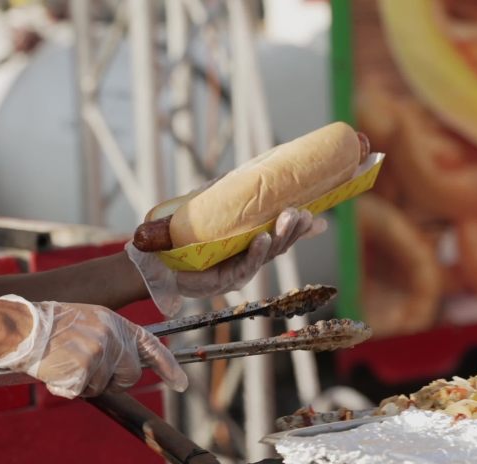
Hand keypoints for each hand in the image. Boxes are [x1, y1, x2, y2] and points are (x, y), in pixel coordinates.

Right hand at [0, 295, 187, 398]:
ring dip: (85, 383)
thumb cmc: (52, 325)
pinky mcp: (85, 369)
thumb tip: (126, 367)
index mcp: (117, 323)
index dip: (169, 367)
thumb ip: (112, 338)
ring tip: (66, 362)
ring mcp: (101, 353)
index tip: (182, 383)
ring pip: (103, 387)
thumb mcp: (90, 320)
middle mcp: (114, 337)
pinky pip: (84, 392)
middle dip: (113, 380)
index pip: (151, 346)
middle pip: (130, 375)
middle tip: (88, 369)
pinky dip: (69, 388)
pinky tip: (58, 370)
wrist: (24, 327)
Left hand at [126, 207, 327, 316]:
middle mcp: (248, 259)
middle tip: (305, 213)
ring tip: (291, 218)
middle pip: (279, 245)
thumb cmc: (183, 238)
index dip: (301, 230)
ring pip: (268, 255)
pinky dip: (255, 252)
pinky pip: (245, 266)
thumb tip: (247, 170)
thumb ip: (227, 194)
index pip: (280, 235)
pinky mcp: (224, 280)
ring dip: (281, 236)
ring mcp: (239, 271)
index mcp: (250, 244)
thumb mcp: (208, 210)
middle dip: (295, 229)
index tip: (320, 219)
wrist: (156, 261)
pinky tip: (263, 239)